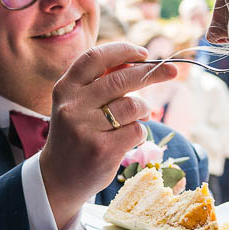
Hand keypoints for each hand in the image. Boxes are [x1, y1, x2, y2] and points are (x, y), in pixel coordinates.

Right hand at [40, 42, 179, 228]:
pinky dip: (140, 132)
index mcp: (65, 88)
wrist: (57, 178)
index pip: (96, 57)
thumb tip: (137, 62)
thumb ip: (100, 83)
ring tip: (139, 117)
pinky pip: (137, 131)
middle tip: (171, 71)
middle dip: (152, 73)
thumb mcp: (76, 105)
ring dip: (145, 109)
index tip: (144, 53)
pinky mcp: (103, 150)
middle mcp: (73, 105)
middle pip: (122, 79)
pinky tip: (129, 138)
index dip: (123, 51)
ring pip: (134, 105)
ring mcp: (87, 128)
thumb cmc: (74, 136)